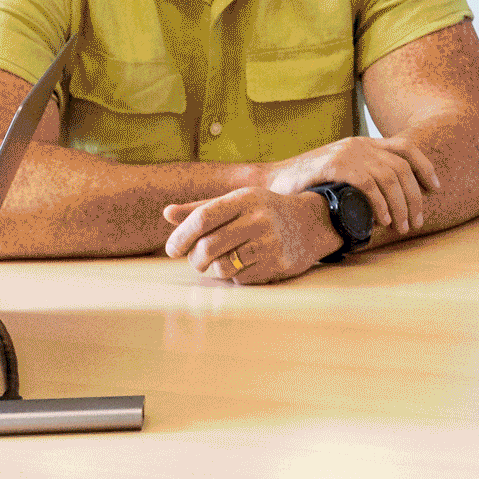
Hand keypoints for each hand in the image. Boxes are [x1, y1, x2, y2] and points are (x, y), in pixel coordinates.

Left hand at [163, 186, 337, 285]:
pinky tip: (247, 264)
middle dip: (195, 259)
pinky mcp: (278, 263)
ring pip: (222, 267)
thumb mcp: (236, 202)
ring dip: (215, 269)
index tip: (171, 250)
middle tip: (196, 261)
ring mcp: (270, 242)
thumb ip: (201, 209)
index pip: (203, 218)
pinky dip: (236, 276)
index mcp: (244, 199)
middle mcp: (258, 218)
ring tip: (223, 261)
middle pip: (208, 246)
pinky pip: (241, 279)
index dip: (181, 237)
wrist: (312, 223)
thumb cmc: (264, 212)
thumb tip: (167, 213)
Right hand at [265, 134, 440, 239]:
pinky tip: (384, 219)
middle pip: (402, 168)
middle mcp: (360, 144)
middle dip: (414, 197)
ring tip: (402, 226)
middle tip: (416, 222)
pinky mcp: (335, 165)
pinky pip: (368, 183)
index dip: (425, 167)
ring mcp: (348, 153)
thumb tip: (392, 203)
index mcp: (365, 143)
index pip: (406, 148)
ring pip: (389, 178)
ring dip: (401, 205)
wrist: (271, 180)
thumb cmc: (309, 183)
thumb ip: (364, 177)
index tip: (435, 189)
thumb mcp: (343, 172)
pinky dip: (380, 203)